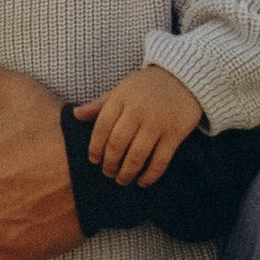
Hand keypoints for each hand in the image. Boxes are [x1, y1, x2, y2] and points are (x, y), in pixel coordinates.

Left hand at [75, 63, 204, 187]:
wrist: (184, 77)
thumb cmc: (147, 86)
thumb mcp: (122, 89)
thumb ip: (100, 104)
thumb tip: (76, 114)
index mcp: (121, 98)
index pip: (102, 127)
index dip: (95, 147)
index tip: (94, 160)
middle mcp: (138, 110)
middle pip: (117, 144)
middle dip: (110, 163)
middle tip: (108, 173)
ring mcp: (158, 122)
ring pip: (137, 155)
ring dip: (127, 172)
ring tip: (122, 180)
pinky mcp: (176, 132)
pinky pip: (161, 159)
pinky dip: (150, 175)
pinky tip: (143, 182)